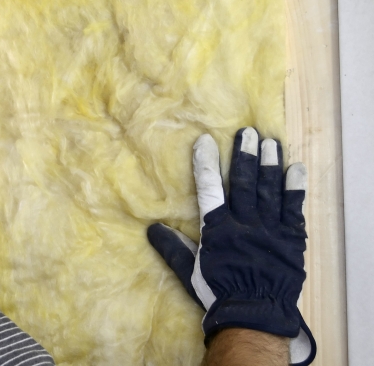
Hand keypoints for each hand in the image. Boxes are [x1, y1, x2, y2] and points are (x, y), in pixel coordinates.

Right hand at [147, 127, 315, 365]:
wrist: (254, 313)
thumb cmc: (218, 292)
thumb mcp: (189, 271)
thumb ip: (172, 248)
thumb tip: (151, 229)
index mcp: (218, 229)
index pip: (210, 188)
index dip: (207, 163)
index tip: (206, 141)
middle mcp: (244, 224)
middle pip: (244, 182)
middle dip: (244, 155)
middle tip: (247, 133)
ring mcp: (270, 229)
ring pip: (269, 190)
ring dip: (269, 164)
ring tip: (269, 142)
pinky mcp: (291, 238)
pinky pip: (294, 208)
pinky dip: (295, 188)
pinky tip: (295, 169)